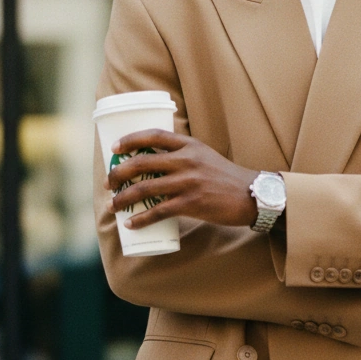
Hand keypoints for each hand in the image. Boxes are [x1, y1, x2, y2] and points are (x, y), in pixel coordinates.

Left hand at [105, 129, 257, 228]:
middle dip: (119, 173)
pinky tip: (131, 223)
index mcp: (189, 145)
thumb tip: (154, 163)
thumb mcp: (205, 156)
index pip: (154, 135)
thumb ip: (183, 155)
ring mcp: (188, 182)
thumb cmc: (226, 177)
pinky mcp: (191, 203)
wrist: (252, 195)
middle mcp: (187, 160)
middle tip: (109, 183)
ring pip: (145, 188)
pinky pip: (158, 211)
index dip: (130, 140)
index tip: (114, 148)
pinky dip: (141, 218)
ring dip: (123, 198)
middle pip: (142, 162)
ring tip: (113, 206)